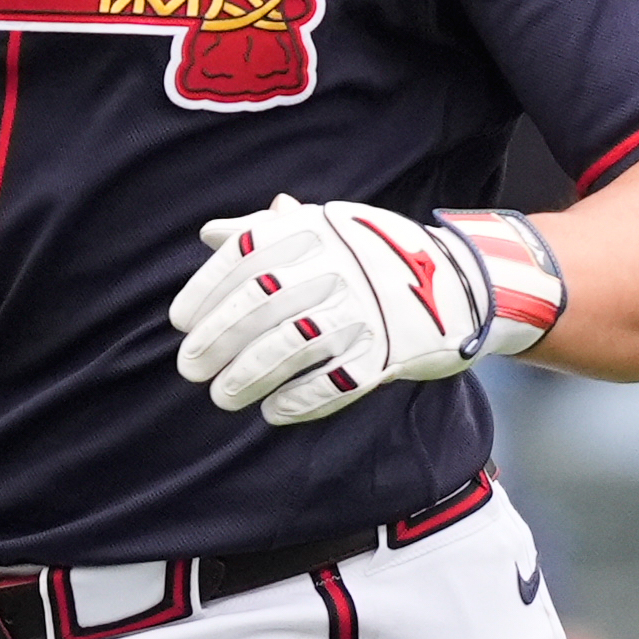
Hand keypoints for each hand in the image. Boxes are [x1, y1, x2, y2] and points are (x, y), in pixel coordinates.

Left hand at [170, 195, 561, 425]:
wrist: (460, 280)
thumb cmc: (375, 252)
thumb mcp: (324, 226)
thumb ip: (267, 230)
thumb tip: (209, 234)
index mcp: (312, 232)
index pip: (244, 260)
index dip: (204, 292)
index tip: (178, 321)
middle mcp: (335, 268)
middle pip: (259, 308)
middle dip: (216, 341)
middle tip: (189, 368)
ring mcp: (363, 313)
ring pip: (289, 349)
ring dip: (248, 378)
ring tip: (222, 397)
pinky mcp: (388, 353)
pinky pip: (334, 382)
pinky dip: (299, 400)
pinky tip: (273, 412)